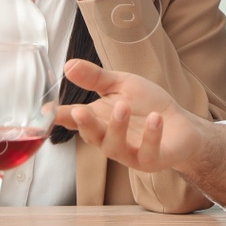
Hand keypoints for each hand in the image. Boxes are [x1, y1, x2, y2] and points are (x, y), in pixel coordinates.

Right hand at [53, 59, 204, 173]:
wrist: (181, 124)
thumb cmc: (147, 105)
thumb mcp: (121, 85)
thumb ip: (96, 78)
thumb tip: (68, 65)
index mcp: (99, 120)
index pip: (74, 119)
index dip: (58, 116)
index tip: (44, 110)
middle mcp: (109, 139)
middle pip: (91, 136)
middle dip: (85, 125)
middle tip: (80, 111)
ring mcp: (129, 152)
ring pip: (116, 147)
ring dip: (118, 127)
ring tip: (123, 106)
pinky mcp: (151, 160)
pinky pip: (148, 152)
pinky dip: (152, 135)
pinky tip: (156, 118)